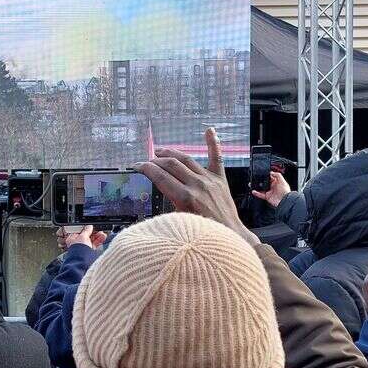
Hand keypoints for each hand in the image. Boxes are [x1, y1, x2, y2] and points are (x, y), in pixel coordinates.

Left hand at [64, 224, 105, 250]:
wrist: (83, 262)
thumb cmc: (79, 250)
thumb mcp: (83, 237)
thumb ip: (86, 230)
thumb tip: (89, 226)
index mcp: (72, 239)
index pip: (79, 231)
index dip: (85, 228)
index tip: (91, 226)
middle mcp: (77, 244)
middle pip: (86, 235)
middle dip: (93, 232)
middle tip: (98, 229)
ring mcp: (84, 249)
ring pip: (91, 240)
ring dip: (97, 236)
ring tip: (102, 234)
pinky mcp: (90, 253)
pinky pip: (95, 245)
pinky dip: (99, 241)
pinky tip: (103, 237)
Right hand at [137, 128, 257, 243]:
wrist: (230, 236)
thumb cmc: (204, 233)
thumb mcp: (179, 222)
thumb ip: (168, 205)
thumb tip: (157, 191)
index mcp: (185, 197)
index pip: (160, 176)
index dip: (146, 169)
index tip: (137, 166)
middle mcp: (197, 185)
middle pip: (170, 165)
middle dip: (155, 161)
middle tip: (146, 162)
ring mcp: (209, 180)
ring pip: (186, 159)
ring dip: (171, 153)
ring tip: (160, 151)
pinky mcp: (220, 180)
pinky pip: (216, 158)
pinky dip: (213, 143)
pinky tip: (209, 130)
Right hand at [250, 170, 290, 207]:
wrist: (284, 201)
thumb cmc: (285, 192)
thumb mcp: (283, 181)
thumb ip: (277, 175)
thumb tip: (271, 172)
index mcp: (277, 182)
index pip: (271, 177)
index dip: (267, 175)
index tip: (262, 173)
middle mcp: (273, 187)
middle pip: (265, 182)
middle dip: (261, 180)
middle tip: (256, 178)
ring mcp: (269, 192)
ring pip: (262, 188)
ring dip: (257, 186)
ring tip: (253, 184)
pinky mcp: (267, 197)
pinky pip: (260, 194)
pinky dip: (256, 193)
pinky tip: (254, 191)